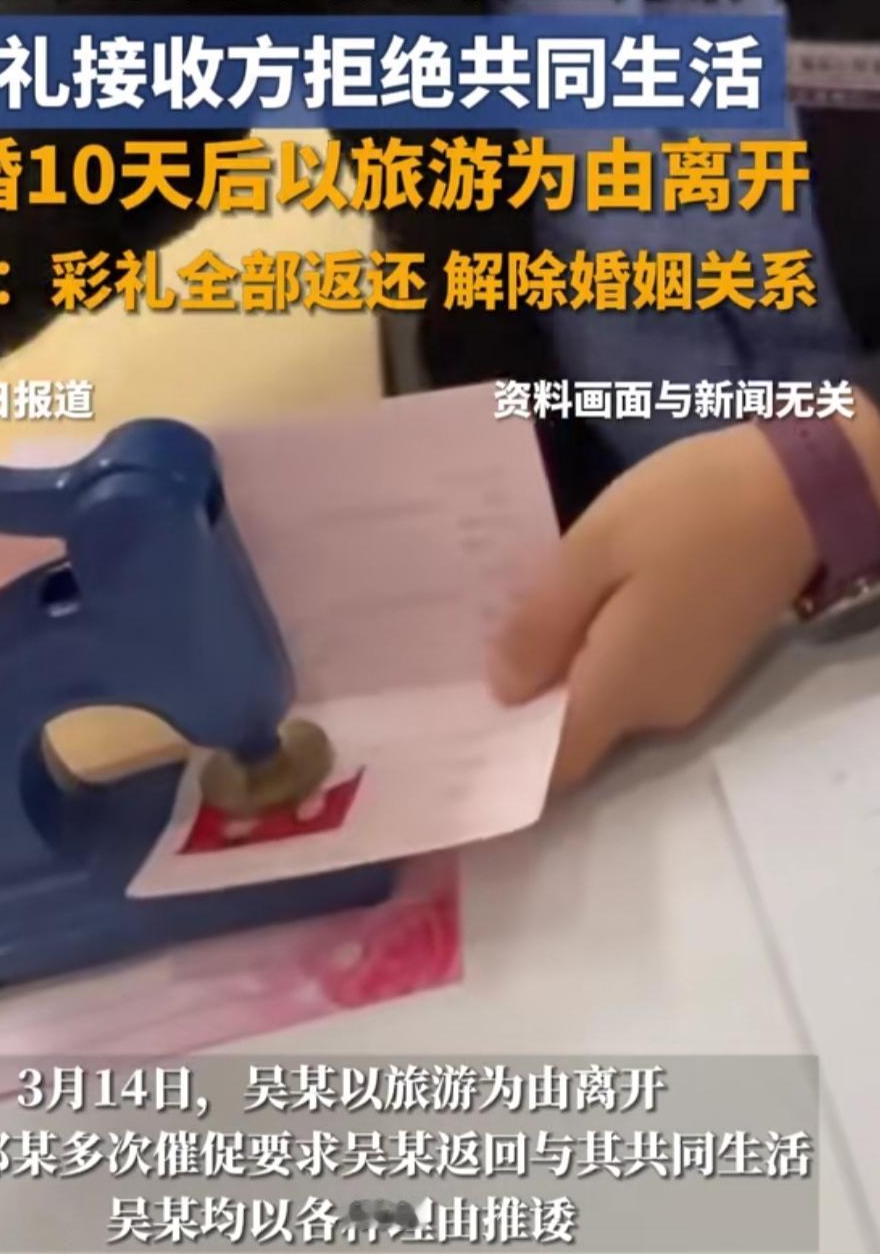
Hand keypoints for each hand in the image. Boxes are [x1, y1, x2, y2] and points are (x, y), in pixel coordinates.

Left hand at [488, 418, 832, 788]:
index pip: (554, 767)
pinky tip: (569, 605)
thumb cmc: (688, 511)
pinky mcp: (704, 656)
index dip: (501, 760)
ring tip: (504, 620)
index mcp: (623, 690)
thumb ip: (542, 626)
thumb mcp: (593, 552)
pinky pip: (633, 671)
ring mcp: (687, 685)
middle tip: (460, 655)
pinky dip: (596, 650)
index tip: (450, 727)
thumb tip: (501, 691)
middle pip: (575, 732)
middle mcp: (657, 709)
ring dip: (560, 669)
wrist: (802, 486)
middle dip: (523, 704)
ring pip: (604, 697)